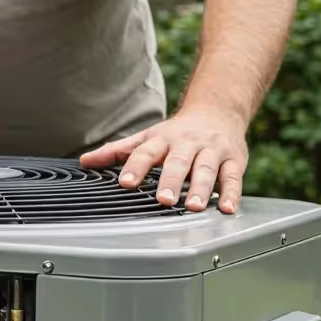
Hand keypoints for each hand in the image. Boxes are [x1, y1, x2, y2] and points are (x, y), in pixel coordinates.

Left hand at [80, 109, 248, 213]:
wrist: (218, 110)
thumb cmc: (177, 132)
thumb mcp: (147, 137)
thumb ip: (117, 151)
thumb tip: (85, 162)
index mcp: (163, 139)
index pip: (146, 152)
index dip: (135, 167)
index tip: (125, 183)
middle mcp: (188, 143)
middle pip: (178, 162)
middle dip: (171, 181)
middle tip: (163, 199)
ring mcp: (212, 151)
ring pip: (206, 169)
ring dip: (201, 189)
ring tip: (193, 207)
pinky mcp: (234, 160)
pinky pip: (234, 177)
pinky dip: (232, 194)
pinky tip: (228, 209)